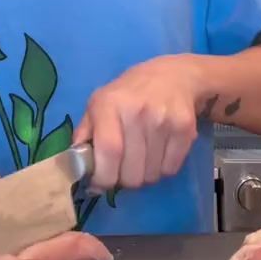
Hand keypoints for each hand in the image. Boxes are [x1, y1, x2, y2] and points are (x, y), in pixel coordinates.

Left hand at [73, 55, 201, 190]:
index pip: (109, 152)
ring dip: (144, 174)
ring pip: (151, 176)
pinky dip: (163, 168)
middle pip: (131, 173)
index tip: (100, 183)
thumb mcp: (99, 103)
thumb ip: (84, 133)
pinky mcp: (185, 129)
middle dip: (124, 179)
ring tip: (142, 155)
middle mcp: (137, 111)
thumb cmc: (129, 93)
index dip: (104, 177)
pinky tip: (159, 150)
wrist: (174, 76)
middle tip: (123, 167)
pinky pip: (170, 170)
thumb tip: (75, 167)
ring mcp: (163, 120)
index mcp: (110, 104)